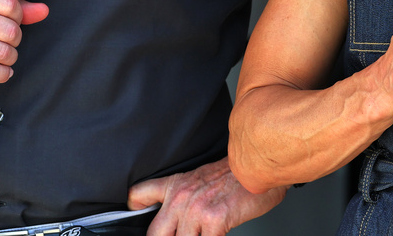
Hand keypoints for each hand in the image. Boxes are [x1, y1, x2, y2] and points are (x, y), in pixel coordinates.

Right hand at [0, 0, 48, 82]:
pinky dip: (2, 73)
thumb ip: (12, 5)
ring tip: (4, 56)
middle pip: (10, 31)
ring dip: (10, 58)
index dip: (18, 16)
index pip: (10, 5)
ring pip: (3, 52)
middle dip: (15, 39)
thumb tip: (42, 10)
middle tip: (8, 41)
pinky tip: (0, 70)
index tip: (13, 21)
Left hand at [127, 157, 284, 235]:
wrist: (257, 164)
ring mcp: (195, 210)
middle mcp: (180, 198)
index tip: (139, 217)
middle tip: (183, 235)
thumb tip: (179, 219)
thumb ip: (184, 195)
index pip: (138, 196)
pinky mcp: (214, 219)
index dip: (134, 212)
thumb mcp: (200, 178)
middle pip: (154, 234)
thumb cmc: (234, 174)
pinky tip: (217, 234)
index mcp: (175, 186)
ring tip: (205, 232)